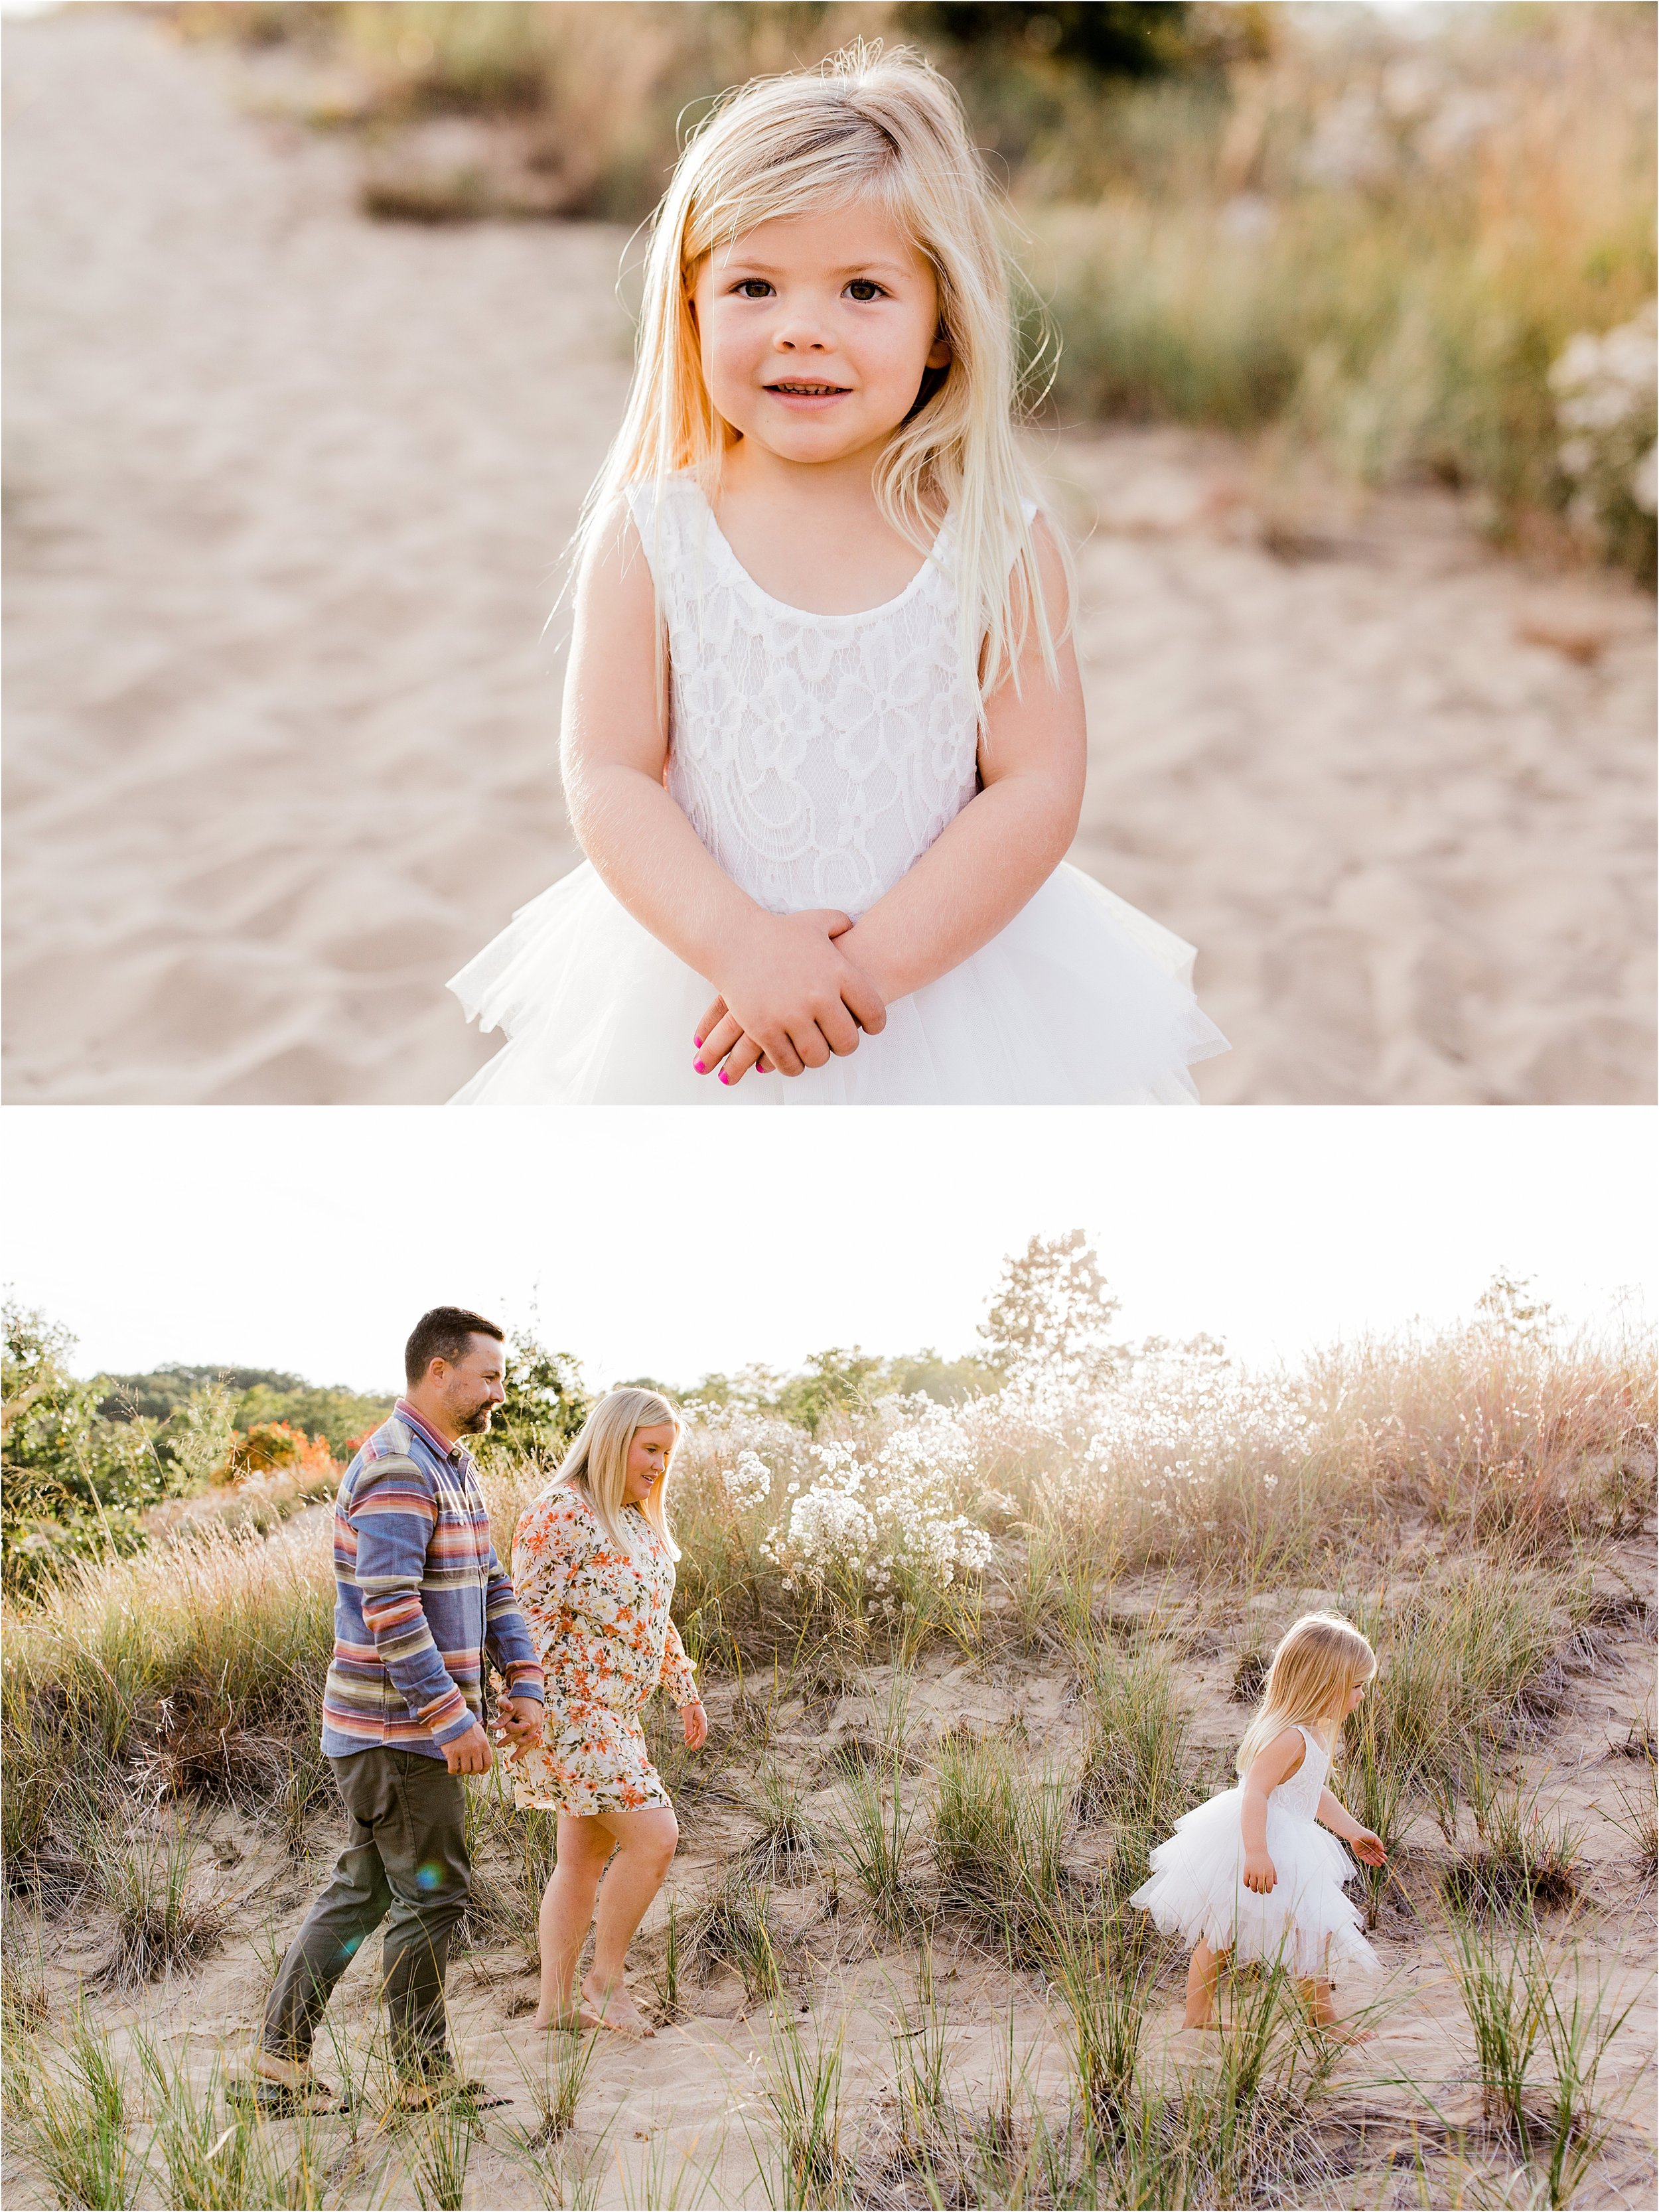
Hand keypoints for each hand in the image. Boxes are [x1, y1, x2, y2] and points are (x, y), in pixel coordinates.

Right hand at [443, 1720, 493, 1775]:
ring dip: (462, 1771)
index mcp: (483, 1744)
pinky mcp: (452, 1753)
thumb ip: (482, 1745)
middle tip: (467, 1768)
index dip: (484, 1770)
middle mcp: (475, 1749)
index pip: (488, 1763)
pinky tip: (452, 1766)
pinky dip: (453, 1770)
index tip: (480, 1772)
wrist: (452, 1717)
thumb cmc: (465, 1724)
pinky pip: (453, 1769)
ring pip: (465, 1770)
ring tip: (459, 1767)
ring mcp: (464, 1752)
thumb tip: (484, 1756)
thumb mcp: (479, 1732)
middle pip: (477, 1768)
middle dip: (472, 1771)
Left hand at [496, 1696, 543, 1761]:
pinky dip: (528, 1744)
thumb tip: (493, 1728)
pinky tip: (523, 1751)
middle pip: (525, 1742)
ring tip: (516, 1759)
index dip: (506, 1738)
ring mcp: (538, 1726)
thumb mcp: (509, 1708)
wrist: (531, 1691)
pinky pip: (533, 1738)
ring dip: (523, 1751)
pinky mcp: (538, 1726)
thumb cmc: (519, 1699)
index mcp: (528, 1721)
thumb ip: (502, 1719)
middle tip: (510, 1759)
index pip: (515, 1734)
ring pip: (531, 1742)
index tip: (498, 1745)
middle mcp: (535, 1725)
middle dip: (517, 1750)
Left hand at [682, 1701, 708, 1750]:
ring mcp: (698, 1721)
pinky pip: (693, 1729)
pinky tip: (685, 1738)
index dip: (700, 1740)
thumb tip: (688, 1735)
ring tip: (686, 1745)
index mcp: (702, 1719)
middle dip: (697, 1742)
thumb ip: (688, 1724)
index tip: (696, 1747)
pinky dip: (689, 1734)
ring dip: (692, 1739)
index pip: (703, 1732)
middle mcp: (701, 1721)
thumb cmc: (688, 1705)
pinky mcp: (694, 1720)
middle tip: (692, 1750)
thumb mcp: (687, 1714)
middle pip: (700, 1734)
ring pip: (696, 1732)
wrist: (687, 1697)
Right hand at [693, 910, 885, 1085]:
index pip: (873, 1011)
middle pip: (847, 1041)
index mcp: (837, 972)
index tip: (869, 1029)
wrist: (732, 939)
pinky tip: (791, 1058)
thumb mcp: (813, 922)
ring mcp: (790, 1014)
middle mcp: (818, 995)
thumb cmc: (776, 932)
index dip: (875, 1025)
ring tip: (813, 1051)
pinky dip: (792, 1065)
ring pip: (818, 1056)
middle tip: (837, 1043)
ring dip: (817, 1057)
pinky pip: (788, 1062)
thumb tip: (852, 926)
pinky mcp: (764, 1029)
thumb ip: (838, 922)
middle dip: (844, 1046)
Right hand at [1242, 1849, 1276, 1894]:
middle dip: (1261, 1891)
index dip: (1269, 1890)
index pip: (1269, 1886)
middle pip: (1261, 1887)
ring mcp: (1253, 1872)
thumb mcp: (1272, 1867)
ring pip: (1253, 1885)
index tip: (1267, 1891)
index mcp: (1268, 1873)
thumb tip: (1275, 1884)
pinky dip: (1247, 1884)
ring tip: (1255, 1890)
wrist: (1256, 1850)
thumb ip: (1274, 1876)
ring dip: (1254, 1890)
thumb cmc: (1265, 1859)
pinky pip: (1246, 1880)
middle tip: (1261, 1892)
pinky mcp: (1247, 1870)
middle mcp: (1261, 1873)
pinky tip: (1248, 1885)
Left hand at [1350, 1827, 1385, 1866]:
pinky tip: (1373, 1864)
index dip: (1382, 1855)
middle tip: (1383, 1862)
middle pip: (1374, 1855)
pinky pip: (1364, 1858)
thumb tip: (1383, 1850)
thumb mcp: (1375, 1838)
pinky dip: (1368, 1861)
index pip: (1378, 1851)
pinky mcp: (1359, 1853)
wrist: (1356, 1833)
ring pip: (1370, 1857)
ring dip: (1375, 1861)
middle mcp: (1368, 1848)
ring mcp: (1364, 1851)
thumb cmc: (1365, 1833)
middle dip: (1379, 1859)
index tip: (1386, 1858)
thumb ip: (1379, 1844)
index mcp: (1372, 1844)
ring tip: (1379, 1865)